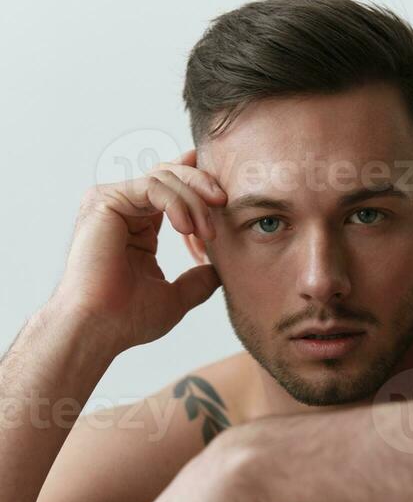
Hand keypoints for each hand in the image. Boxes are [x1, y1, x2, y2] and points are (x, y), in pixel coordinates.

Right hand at [53, 148, 225, 352]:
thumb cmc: (128, 318)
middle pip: (168, 174)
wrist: (100, 327)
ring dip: (194, 202)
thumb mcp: (176, 297)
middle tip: (223, 203)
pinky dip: (176, 203)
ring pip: (164, 178)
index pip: (170, 191)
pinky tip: (186, 229)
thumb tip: (219, 272)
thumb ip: (197, 281)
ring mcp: (111, 202)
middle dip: (201, 185)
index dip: (197, 183)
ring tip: (206, 233)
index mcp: (138, 227)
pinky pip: (152, 187)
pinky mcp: (105, 200)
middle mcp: (122, 210)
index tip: (223, 195)